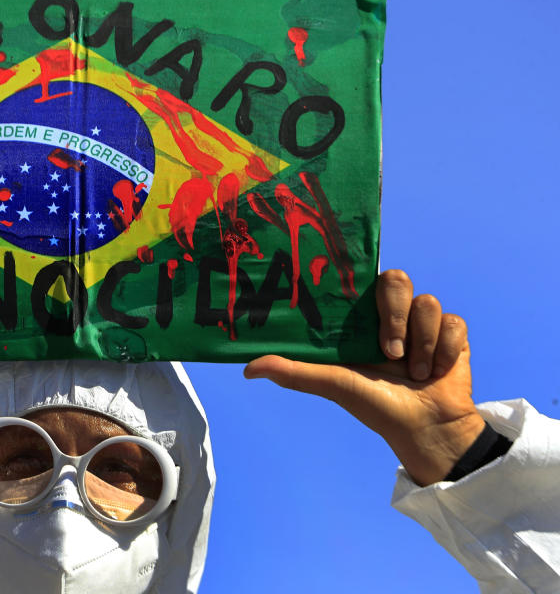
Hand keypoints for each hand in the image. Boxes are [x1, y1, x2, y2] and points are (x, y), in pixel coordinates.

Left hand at [244, 270, 485, 485]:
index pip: (361, 278)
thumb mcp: (332, 384)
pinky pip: (453, 323)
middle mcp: (392, 314)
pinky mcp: (452, 332)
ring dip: (421, 344)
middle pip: (397, 279)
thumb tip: (248, 368)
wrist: (426, 428)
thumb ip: (294, 371)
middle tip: (389, 352)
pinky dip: (444, 351)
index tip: (358, 285)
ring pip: (428, 303)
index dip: (361, 273)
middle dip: (395, 316)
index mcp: (362, 319)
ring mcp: (423, 322)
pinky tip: (435, 371)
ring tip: (413, 373)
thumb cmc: (375, 405)